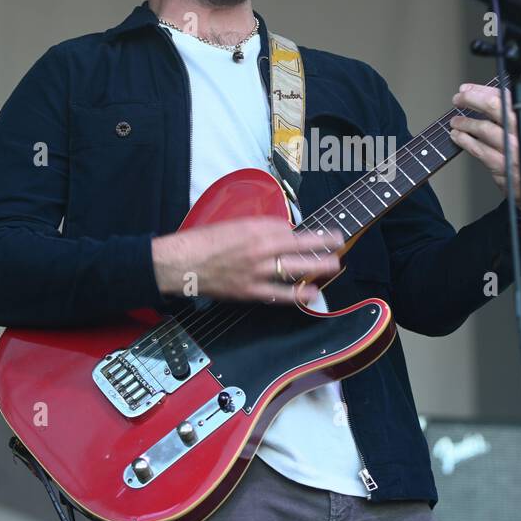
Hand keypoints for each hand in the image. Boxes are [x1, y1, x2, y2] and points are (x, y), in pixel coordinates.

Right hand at [151, 217, 343, 304]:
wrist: (181, 263)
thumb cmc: (203, 242)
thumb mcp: (232, 225)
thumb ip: (257, 229)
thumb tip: (279, 234)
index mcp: (254, 229)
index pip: (287, 228)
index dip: (297, 231)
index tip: (306, 233)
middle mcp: (260, 248)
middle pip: (300, 245)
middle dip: (323, 243)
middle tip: (339, 241)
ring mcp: (257, 271)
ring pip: (295, 268)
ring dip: (318, 266)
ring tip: (335, 264)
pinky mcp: (250, 291)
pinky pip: (279, 294)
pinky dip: (297, 294)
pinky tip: (312, 293)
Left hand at [449, 82, 520, 218]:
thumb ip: (514, 118)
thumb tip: (485, 101)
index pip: (504, 96)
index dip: (481, 90)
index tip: (466, 89)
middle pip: (493, 107)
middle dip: (471, 99)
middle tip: (457, 99)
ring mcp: (513, 149)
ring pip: (483, 128)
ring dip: (464, 123)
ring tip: (455, 122)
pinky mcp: (503, 166)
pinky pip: (478, 150)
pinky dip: (465, 141)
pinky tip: (458, 137)